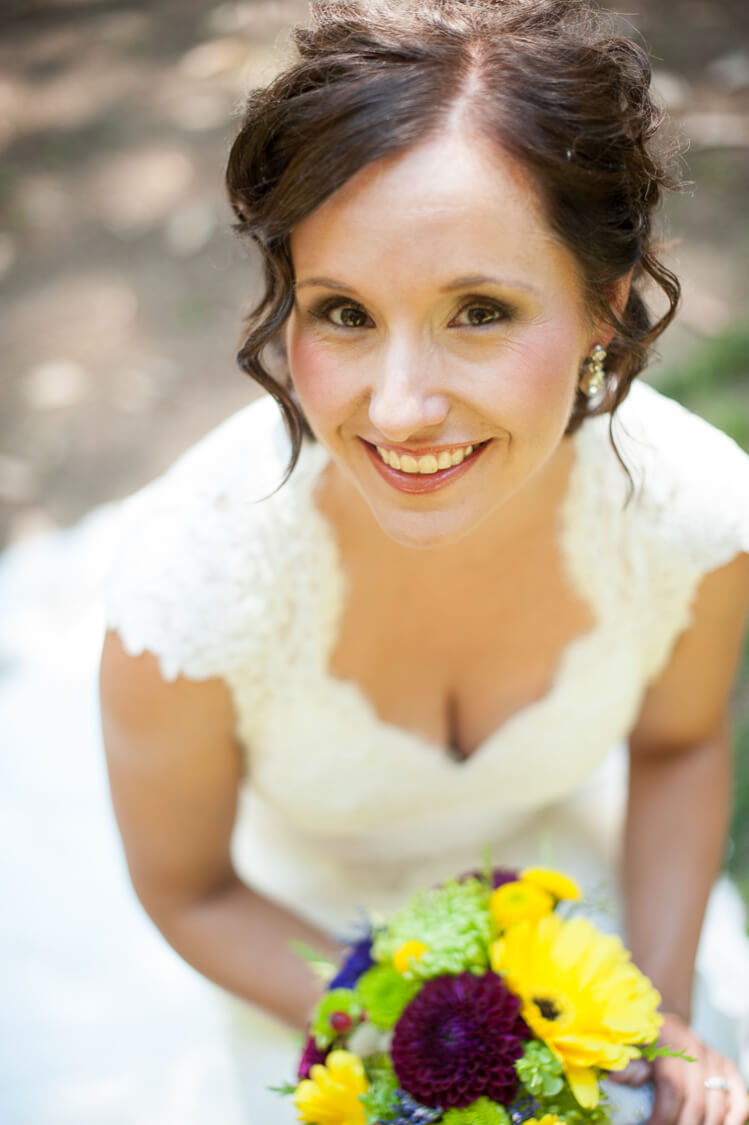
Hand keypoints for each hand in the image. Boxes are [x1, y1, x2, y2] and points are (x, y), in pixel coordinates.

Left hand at [609, 1012, 747, 1124]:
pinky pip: (739, 1100)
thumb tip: (616, 1078)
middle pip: (697, 1103)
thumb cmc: (639, 1039)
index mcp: (667, 1037)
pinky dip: (731, 1121)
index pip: (672, 1087)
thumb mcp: (626, 1046)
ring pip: (717, 1107)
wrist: (661, 1023)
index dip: (662, 1117)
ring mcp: (713, 1056)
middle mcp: (694, 1045)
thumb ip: (625, 1063)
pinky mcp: (727, 1067)